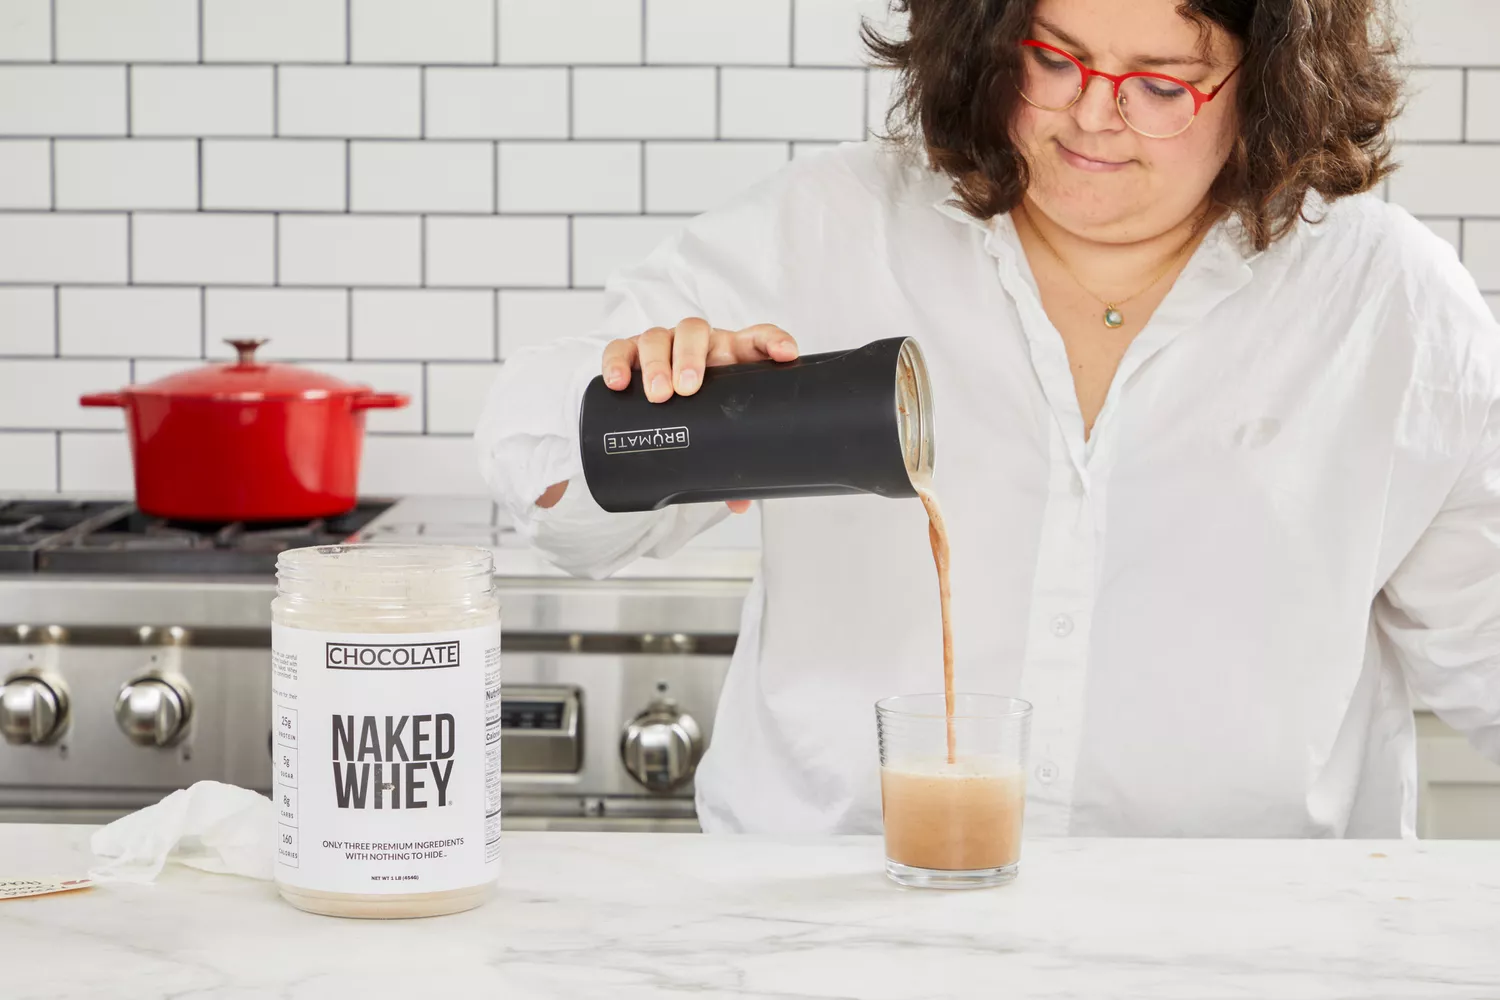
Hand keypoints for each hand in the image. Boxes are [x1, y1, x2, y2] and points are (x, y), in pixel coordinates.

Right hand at [536, 320, 799, 510]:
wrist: (659, 407)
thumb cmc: (700, 412)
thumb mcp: (718, 432)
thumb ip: (731, 462)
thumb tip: (739, 502)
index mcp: (730, 356)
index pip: (756, 338)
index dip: (773, 341)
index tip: (784, 355)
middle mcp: (697, 344)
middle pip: (694, 332)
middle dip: (690, 358)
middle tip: (687, 389)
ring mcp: (663, 345)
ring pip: (656, 338)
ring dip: (656, 363)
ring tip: (657, 395)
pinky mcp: (630, 354)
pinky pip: (619, 348)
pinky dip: (616, 362)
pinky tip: (619, 383)